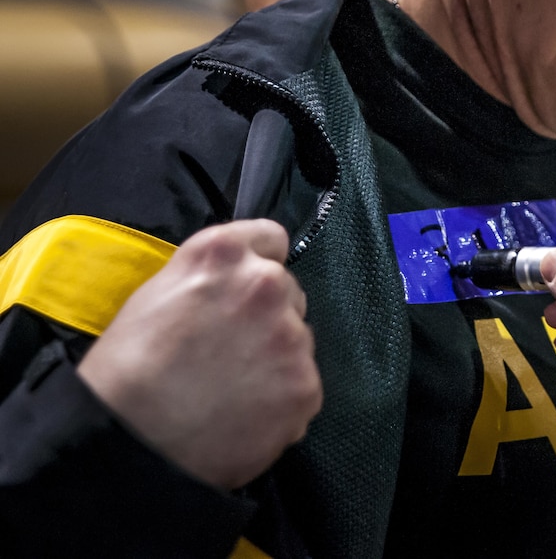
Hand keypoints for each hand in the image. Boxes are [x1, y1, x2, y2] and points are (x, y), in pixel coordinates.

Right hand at [77, 219, 320, 488]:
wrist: (128, 440)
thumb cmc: (127, 369)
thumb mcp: (158, 293)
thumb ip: (210, 280)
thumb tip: (234, 288)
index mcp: (224, 254)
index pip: (271, 238)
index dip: (260, 263)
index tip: (247, 288)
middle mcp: (266, 284)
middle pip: (289, 293)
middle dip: (267, 317)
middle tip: (230, 351)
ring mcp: (291, 336)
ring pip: (297, 342)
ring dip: (276, 360)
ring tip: (231, 391)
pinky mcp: (306, 385)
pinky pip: (302, 387)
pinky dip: (282, 402)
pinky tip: (245, 416)